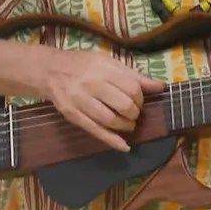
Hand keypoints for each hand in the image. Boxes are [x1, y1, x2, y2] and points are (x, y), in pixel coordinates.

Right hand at [45, 51, 166, 151]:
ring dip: (126, 126)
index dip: (140, 98)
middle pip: (123, 105)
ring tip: (129, 124)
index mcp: (104, 69)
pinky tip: (124, 146)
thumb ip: (134, 75)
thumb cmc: (84, 64)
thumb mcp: (109, 62)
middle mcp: (92, 84)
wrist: (50, 70)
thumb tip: (160, 87)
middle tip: (134, 113)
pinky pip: (95, 131)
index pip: (132, 88)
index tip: (139, 100)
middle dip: (134, 113)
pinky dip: (112, 141)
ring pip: (110, 120)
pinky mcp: (72, 115)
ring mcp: (80, 101)